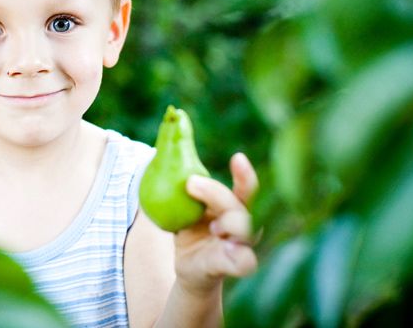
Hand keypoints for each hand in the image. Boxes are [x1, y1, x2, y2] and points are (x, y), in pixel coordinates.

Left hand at [174, 152, 258, 295]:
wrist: (187, 264)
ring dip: (231, 222)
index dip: (244, 174)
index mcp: (234, 205)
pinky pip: (245, 262)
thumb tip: (165, 145)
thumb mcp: (181, 203)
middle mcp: (243, 223)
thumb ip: (181, 180)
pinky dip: (239, 255)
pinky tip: (228, 248)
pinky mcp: (232, 266)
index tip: (237, 157)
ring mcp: (241, 245)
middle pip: (242, 206)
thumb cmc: (188, 227)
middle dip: (218, 193)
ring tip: (212, 224)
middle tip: (191, 182)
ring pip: (248, 231)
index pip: (246, 188)